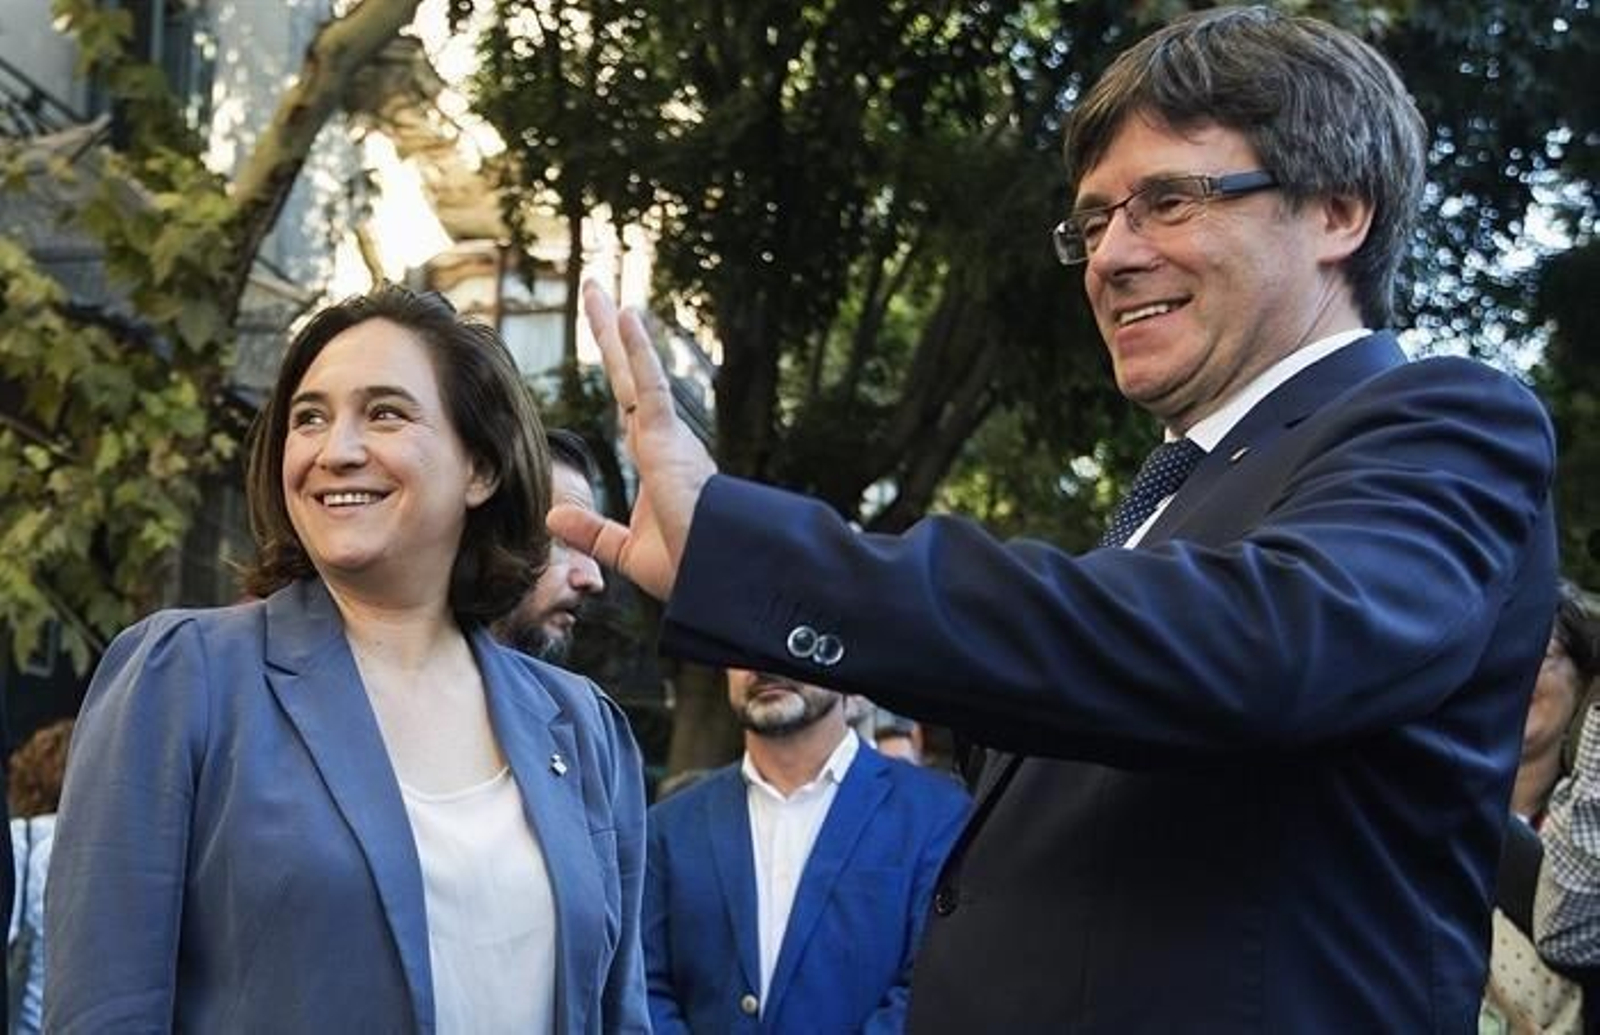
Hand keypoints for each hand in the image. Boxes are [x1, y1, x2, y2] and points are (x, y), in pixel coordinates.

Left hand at [546, 282, 717, 600]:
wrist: (716, 578)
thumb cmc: (690, 566)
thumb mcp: (626, 550)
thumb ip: (591, 530)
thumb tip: (554, 516)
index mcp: (658, 458)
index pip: (628, 401)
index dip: (617, 366)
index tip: (608, 334)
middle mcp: (665, 439)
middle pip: (628, 375)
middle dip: (610, 334)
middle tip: (595, 291)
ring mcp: (668, 437)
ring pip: (635, 372)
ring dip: (615, 330)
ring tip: (598, 290)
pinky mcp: (669, 442)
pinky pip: (650, 387)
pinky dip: (638, 352)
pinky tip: (627, 317)